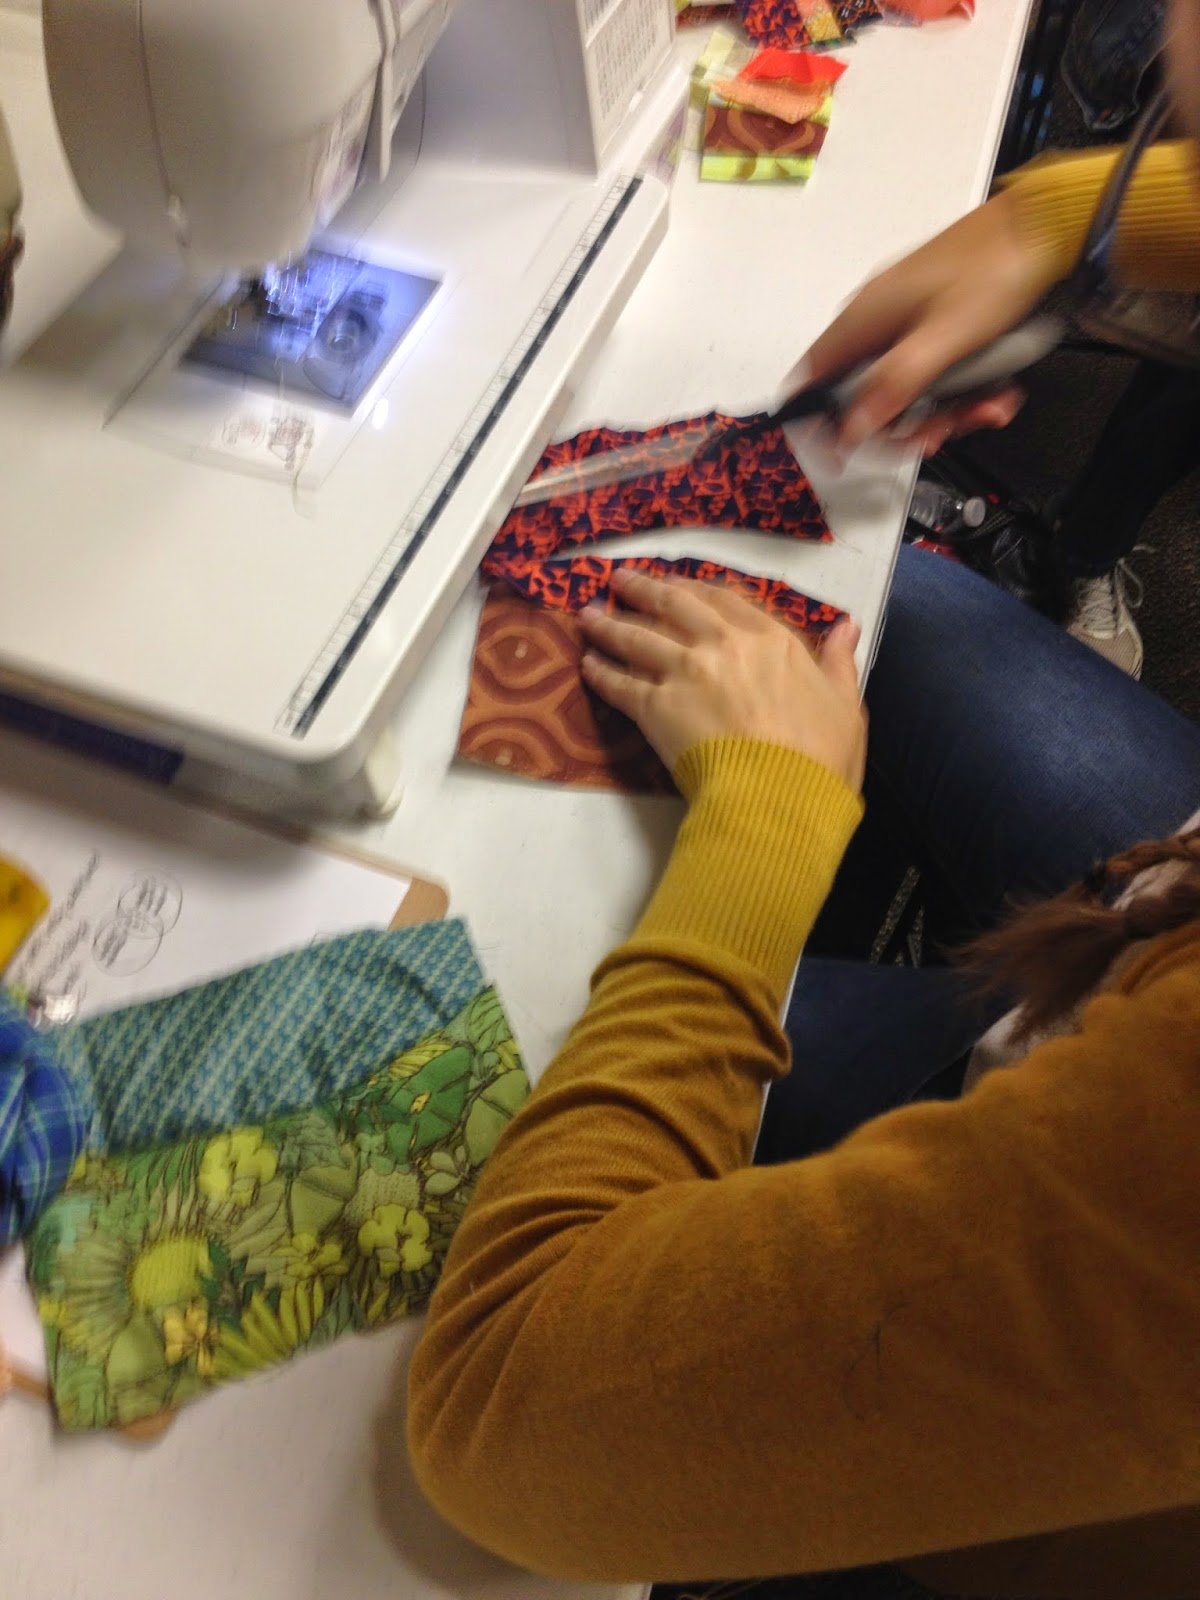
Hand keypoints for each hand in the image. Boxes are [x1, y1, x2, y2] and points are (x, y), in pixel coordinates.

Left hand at [578, 570, 866, 790]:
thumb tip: (847, 625)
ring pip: (637, 637)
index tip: (679, 584)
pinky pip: (620, 683)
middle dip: (643, 590)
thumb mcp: (846, 705)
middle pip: (673, 605)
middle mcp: (723, 645)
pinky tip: (587, 665)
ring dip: (609, 625)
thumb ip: (839, 662)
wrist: (781, 797)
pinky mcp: (655, 707)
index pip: (726, 600)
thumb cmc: (822, 758)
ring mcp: (685, 672)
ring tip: (588, 617)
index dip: (697, 589)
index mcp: (771, 640)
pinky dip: (601, 672)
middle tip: (619, 582)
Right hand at [791, 189, 1053, 452]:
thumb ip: (894, 384)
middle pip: (865, 396)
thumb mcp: (944, 338)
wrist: (1042, 227)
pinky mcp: (933, 321)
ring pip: (904, 388)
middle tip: (939, 433)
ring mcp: (904, 320)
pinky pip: (931, 371)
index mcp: (863, 319)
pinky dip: (960, 389)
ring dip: (944, 410)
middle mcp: (874, 320)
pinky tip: (991, 391)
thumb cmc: (994, 269)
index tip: (842, 453)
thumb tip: (853, 426)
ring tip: (983, 409)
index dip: (819, 422)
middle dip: (904, 424)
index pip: (813, 378)